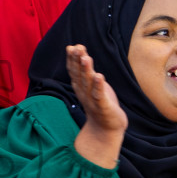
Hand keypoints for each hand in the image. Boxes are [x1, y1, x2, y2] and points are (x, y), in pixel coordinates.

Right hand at [67, 44, 125, 167]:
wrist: (105, 130)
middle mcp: (84, 93)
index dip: (72, 59)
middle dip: (77, 61)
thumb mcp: (91, 86)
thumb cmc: (99, 105)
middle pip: (79, 75)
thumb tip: (80, 52)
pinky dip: (99, 86)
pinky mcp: (103, 107)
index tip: (71, 47)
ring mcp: (92, 100)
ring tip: (86, 58)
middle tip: (76, 48)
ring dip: (86, 70)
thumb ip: (86, 71)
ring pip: (88, 83)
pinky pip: (99, 95)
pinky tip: (100, 76)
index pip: (74, 71)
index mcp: (80, 87)